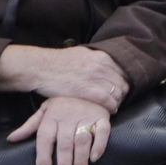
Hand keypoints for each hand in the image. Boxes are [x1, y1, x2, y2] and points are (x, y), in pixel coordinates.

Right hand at [0, 45, 129, 113]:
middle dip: (122, 93)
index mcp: (103, 57)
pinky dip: (111, 107)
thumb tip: (106, 63)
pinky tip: (109, 110)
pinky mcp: (87, 91)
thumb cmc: (58, 62)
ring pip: (118, 93)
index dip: (123, 82)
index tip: (119, 89)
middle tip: (116, 101)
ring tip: (111, 106)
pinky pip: (108, 101)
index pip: (124, 72)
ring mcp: (96, 78)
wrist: (41, 67)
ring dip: (117, 101)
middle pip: (123, 83)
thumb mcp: (83, 54)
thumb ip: (97, 59)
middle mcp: (102, 66)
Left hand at [8, 95, 112, 164]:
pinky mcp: (102, 116)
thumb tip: (11, 139)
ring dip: (81, 159)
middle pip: (65, 142)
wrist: (89, 86)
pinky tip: (94, 158)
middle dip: (64, 163)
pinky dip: (99, 145)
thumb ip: (30, 126)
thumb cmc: (64, 103)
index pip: (45, 137)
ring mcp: (87, 116)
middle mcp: (69, 116)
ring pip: (82, 139)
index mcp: (52, 116)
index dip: (43, 155)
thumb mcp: (45, 110)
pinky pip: (103, 131)